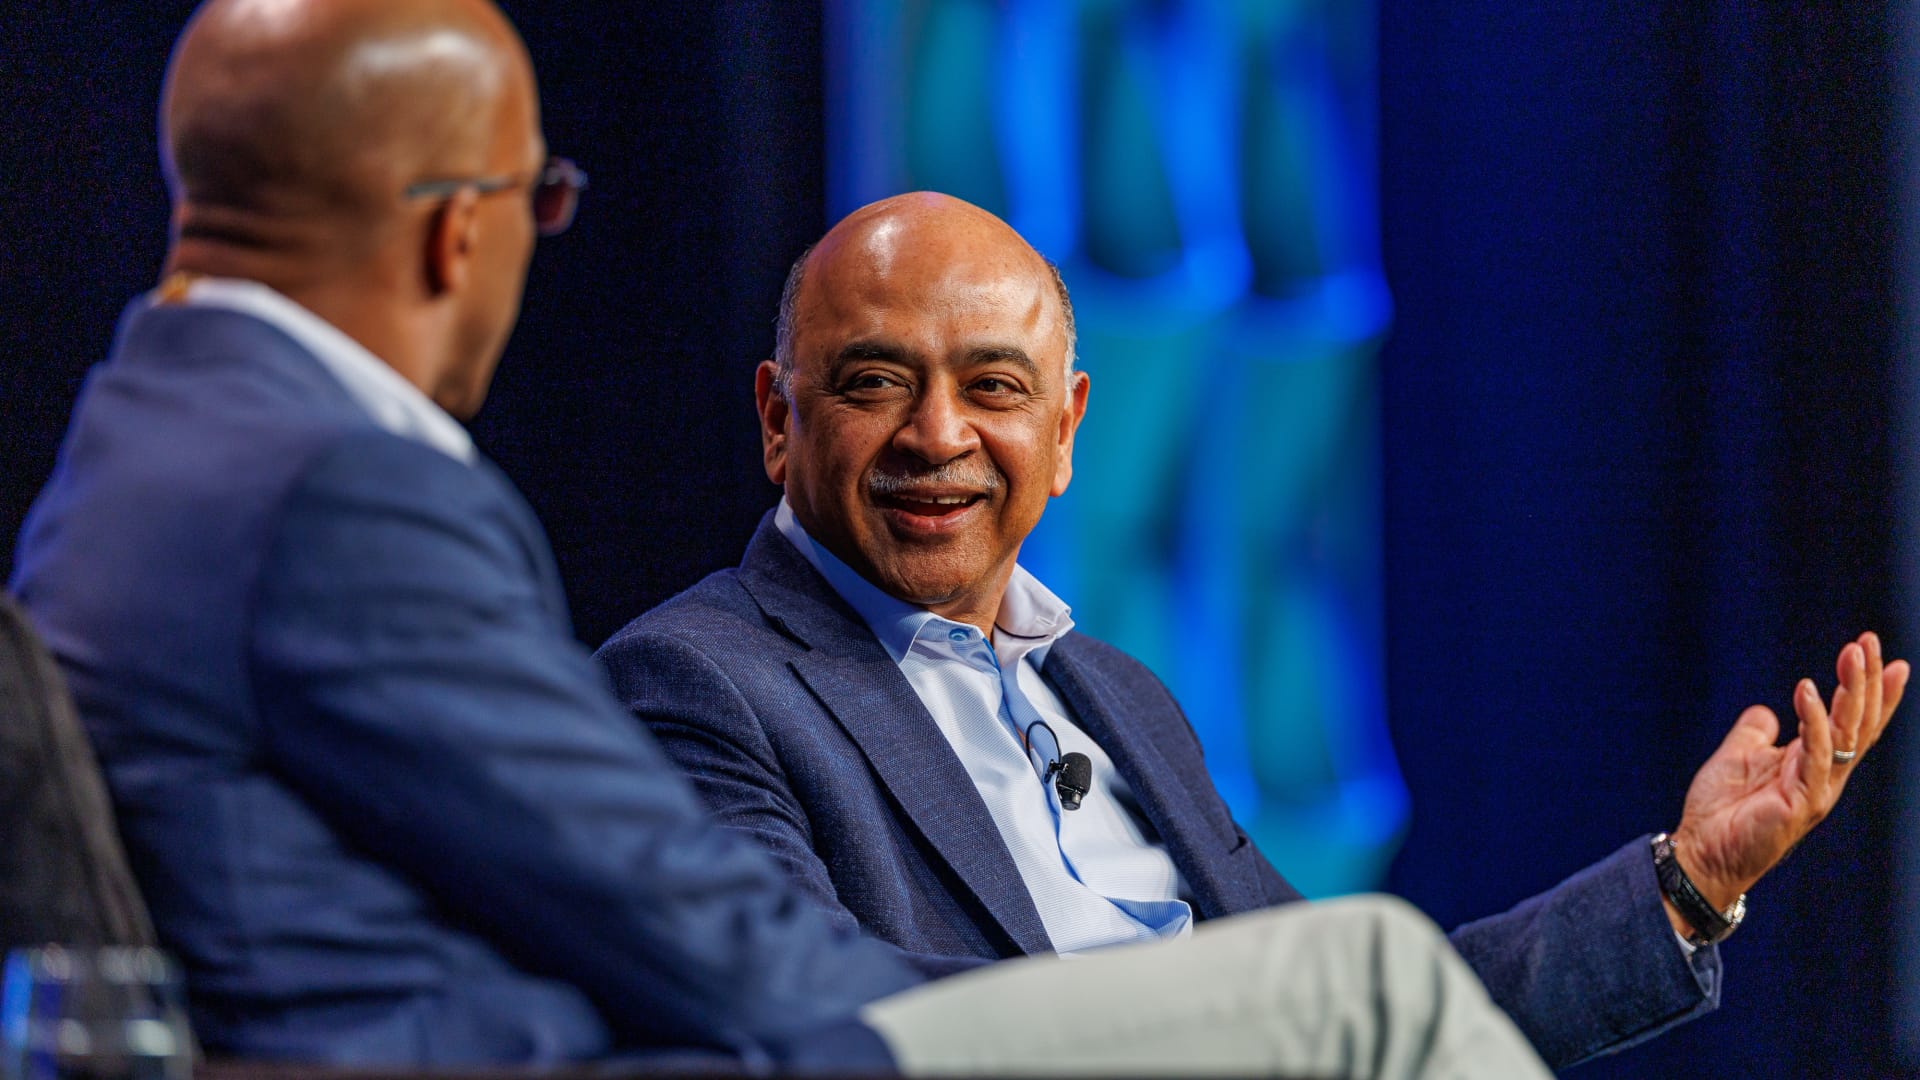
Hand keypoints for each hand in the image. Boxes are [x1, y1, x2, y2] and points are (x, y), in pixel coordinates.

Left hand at [1666, 632, 1908, 928]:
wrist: (1701, 852)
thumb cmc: (1721, 809)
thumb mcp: (1739, 756)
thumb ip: (1756, 733)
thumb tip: (1766, 711)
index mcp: (1815, 764)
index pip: (1855, 723)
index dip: (1875, 693)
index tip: (1892, 660)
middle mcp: (1825, 775)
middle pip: (1859, 722)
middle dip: (1869, 681)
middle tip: (1871, 641)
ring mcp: (1818, 789)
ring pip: (1846, 732)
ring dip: (1852, 690)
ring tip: (1855, 653)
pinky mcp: (1803, 802)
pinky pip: (1814, 753)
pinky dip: (1812, 718)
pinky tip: (1808, 689)